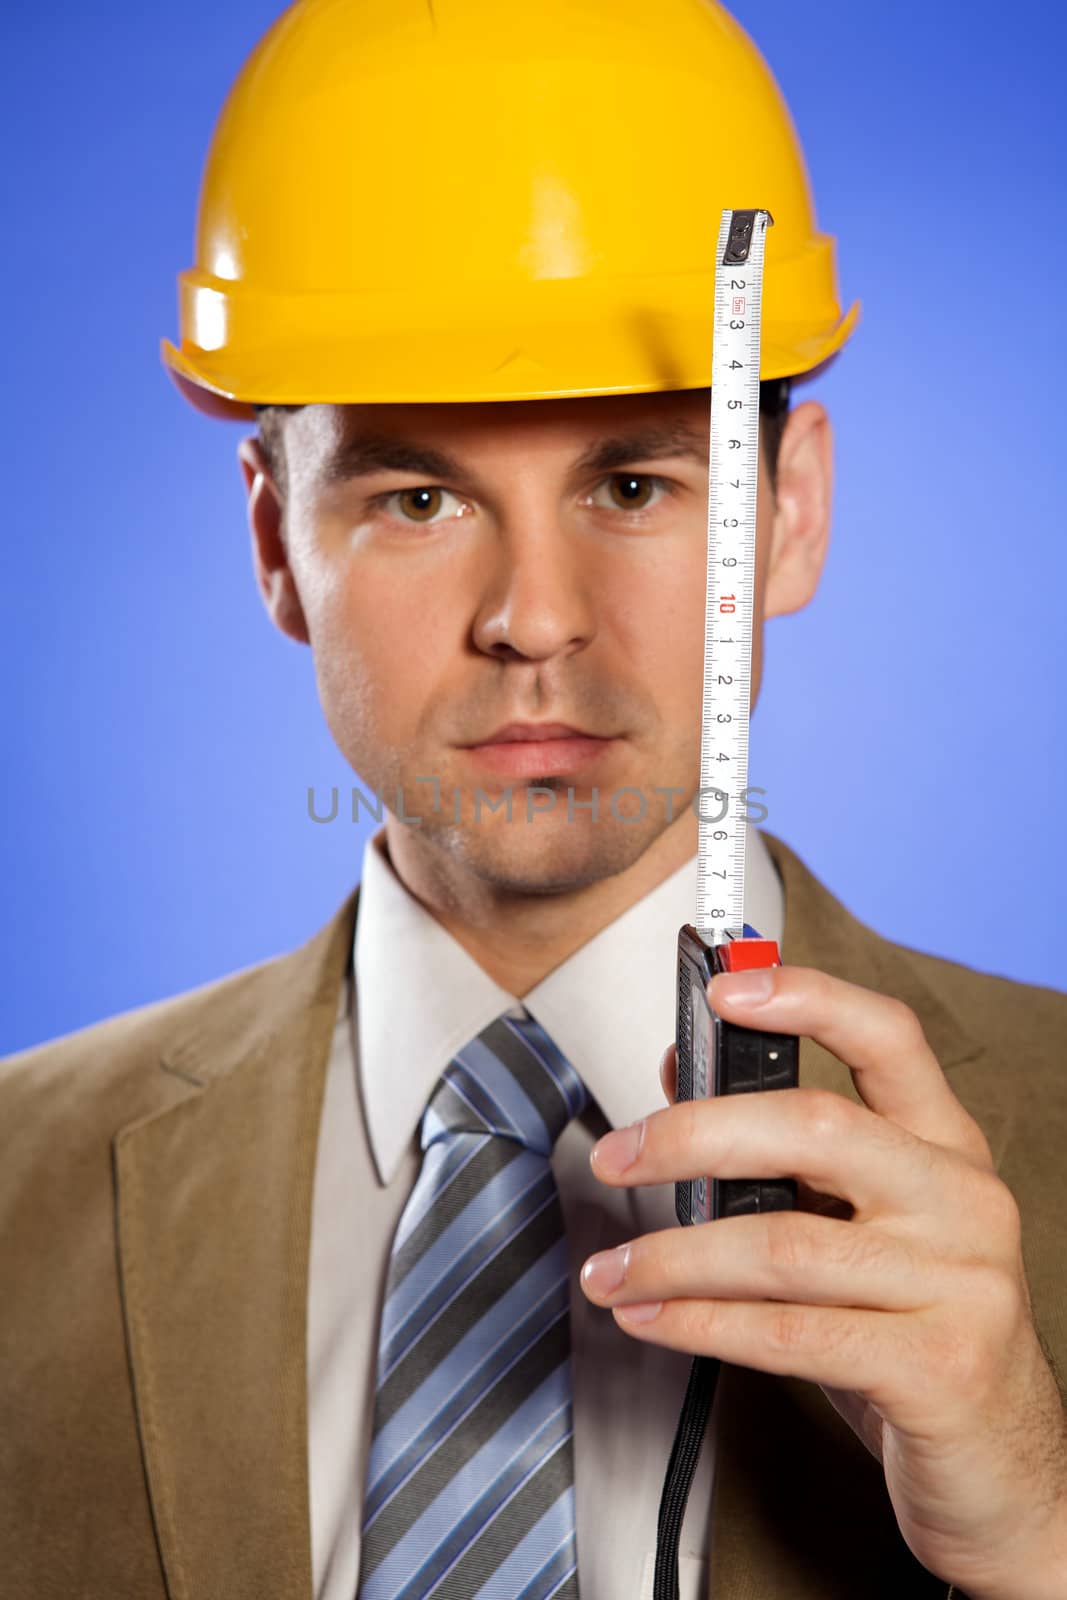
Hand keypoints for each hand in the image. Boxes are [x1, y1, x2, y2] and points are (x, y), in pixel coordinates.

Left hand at [579, 964, 1066, 1599]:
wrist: (1003, 1468)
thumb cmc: (914, 1330)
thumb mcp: (858, 1227)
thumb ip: (781, 1154)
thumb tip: (681, 1075)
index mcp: (945, 1146)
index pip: (887, 1036)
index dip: (807, 998)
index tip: (723, 989)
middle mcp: (962, 1199)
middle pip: (816, 1130)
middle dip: (694, 1136)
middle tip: (616, 1157)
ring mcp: (961, 1283)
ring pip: (785, 1246)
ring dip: (674, 1256)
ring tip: (611, 1270)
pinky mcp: (938, 1367)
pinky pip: (792, 1333)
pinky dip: (702, 1324)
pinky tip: (651, 1320)